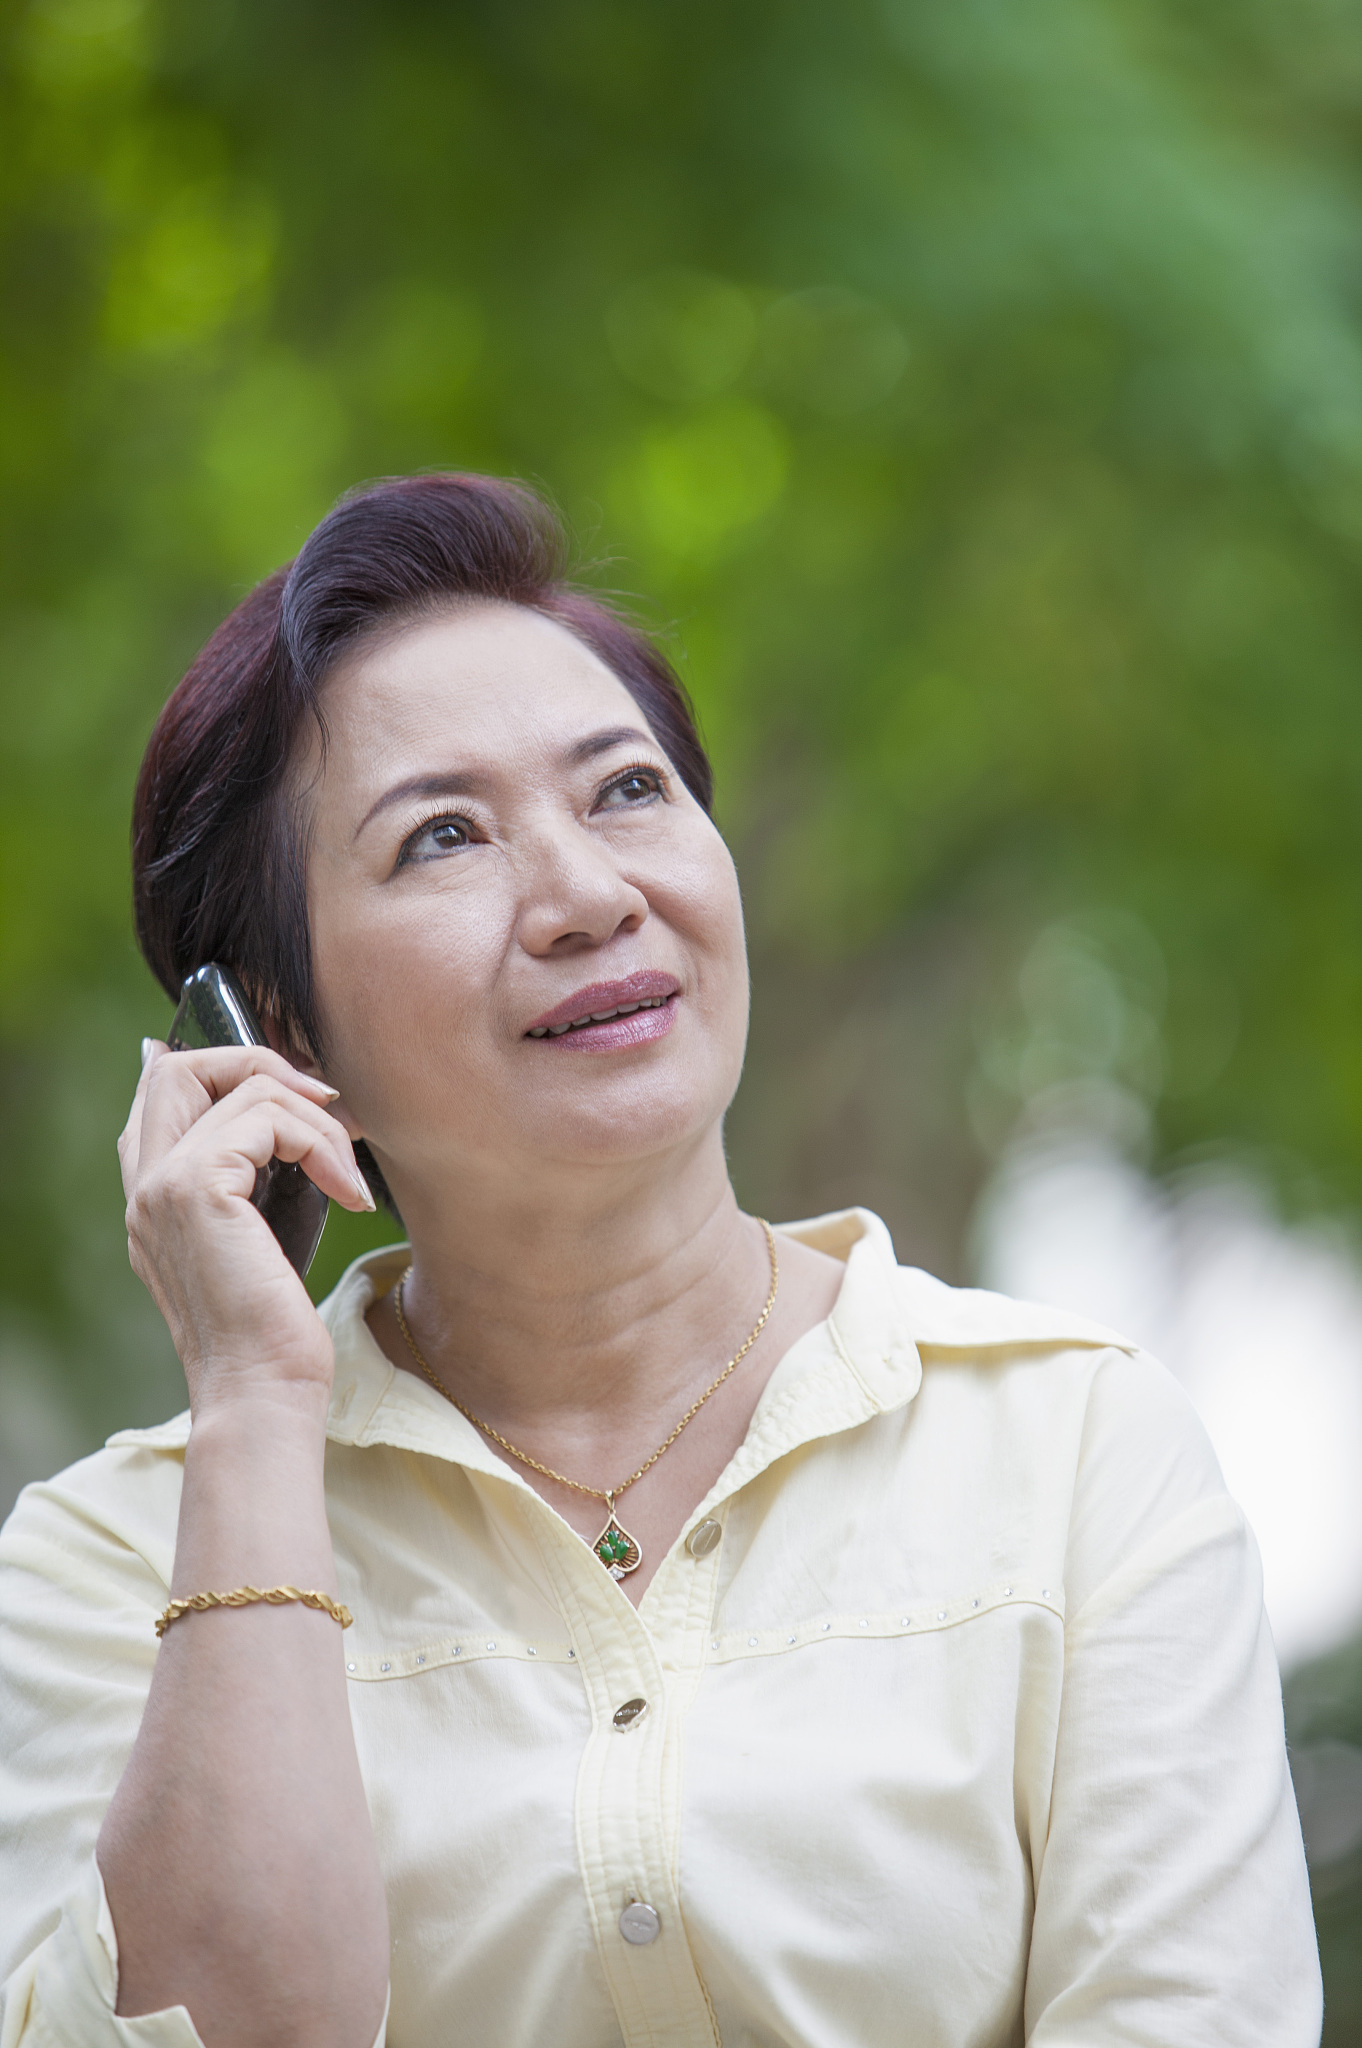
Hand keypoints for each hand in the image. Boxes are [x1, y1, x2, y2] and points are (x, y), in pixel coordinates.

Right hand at [120, 1043, 375, 1414]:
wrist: (263, 1391)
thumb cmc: (274, 1325)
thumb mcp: (265, 1229)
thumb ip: (262, 1168)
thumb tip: (300, 1104)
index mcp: (152, 1195)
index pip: (162, 1090)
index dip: (229, 1070)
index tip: (300, 1097)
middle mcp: (144, 1185)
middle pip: (180, 1066)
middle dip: (260, 1064)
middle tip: (323, 1107)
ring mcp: (162, 1184)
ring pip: (243, 1086)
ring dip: (317, 1119)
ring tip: (347, 1174)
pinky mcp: (197, 1189)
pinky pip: (268, 1117)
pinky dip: (322, 1143)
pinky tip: (348, 1192)